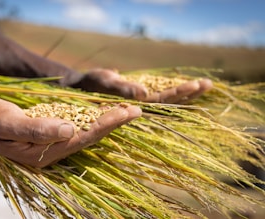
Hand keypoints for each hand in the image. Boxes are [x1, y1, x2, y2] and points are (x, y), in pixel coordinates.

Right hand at [0, 97, 140, 166]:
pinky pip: (75, 125)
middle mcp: (52, 148)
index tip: (127, 112)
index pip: (84, 136)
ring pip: (85, 130)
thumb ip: (37, 129)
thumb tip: (69, 128)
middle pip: (90, 135)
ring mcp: (51, 141)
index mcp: (45, 150)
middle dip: (113, 122)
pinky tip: (101, 111)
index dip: (107, 124)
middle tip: (136, 110)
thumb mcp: (8, 123)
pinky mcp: (48, 131)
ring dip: (106, 120)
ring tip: (126, 110)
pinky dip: (91, 117)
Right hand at [74, 68, 212, 102]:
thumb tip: (144, 94)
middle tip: (208, 84)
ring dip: (185, 93)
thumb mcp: (104, 82)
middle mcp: (140, 106)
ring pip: (167, 99)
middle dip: (188, 93)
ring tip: (205, 84)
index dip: (179, 93)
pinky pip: (160, 94)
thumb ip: (122, 89)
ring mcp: (141, 101)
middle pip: (169, 102)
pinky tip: (186, 86)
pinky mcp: (139, 95)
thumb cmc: (90, 83)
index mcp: (134, 105)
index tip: (196, 85)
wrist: (81, 86)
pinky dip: (174, 89)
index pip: (161, 101)